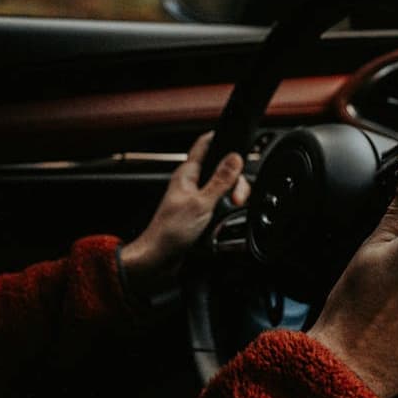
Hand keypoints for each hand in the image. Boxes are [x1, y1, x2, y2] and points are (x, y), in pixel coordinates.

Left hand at [120, 132, 250, 298]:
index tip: (238, 140)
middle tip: (236, 198)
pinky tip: (228, 218)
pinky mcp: (200, 214)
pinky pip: (220, 206)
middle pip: (222, 170)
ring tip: (232, 209)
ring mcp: (196, 198)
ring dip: (232, 197)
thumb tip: (235, 158)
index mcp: (188, 173)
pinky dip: (227, 210)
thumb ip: (220, 180)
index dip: (221, 138)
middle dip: (235, 181)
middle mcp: (192, 183)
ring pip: (223, 189)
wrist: (159, 259)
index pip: (205, 144)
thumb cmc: (169, 231)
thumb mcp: (201, 203)